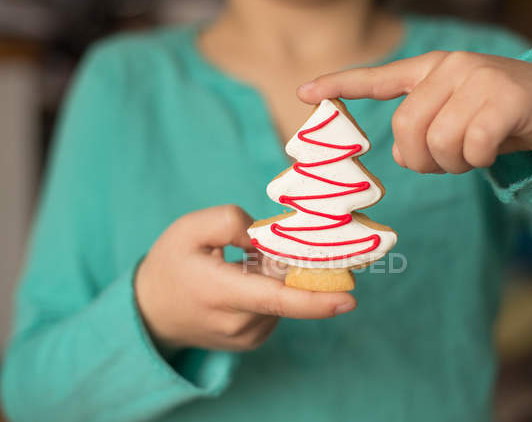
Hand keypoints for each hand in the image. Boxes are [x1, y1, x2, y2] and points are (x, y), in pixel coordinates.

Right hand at [135, 205, 356, 351]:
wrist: (151, 311)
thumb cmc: (171, 264)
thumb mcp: (189, 228)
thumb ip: (231, 222)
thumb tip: (268, 237)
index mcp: (221, 293)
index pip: (276, 299)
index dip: (317, 300)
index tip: (350, 299)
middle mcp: (238, 323)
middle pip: (286, 290)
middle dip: (290, 264)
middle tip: (261, 249)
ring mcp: (247, 336)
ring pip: (283, 296)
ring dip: (276, 276)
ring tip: (239, 267)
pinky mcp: (253, 339)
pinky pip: (277, 307)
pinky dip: (271, 288)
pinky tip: (244, 280)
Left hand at [298, 51, 531, 173]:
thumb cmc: (497, 118)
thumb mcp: (454, 120)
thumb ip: (422, 130)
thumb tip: (395, 155)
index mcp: (432, 70)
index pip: (378, 77)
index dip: (339, 85)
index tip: (303, 93)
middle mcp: (451, 67)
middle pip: (406, 128)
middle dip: (420, 160)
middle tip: (443, 163)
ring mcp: (479, 77)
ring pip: (439, 140)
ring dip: (453, 163)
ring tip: (471, 155)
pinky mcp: (507, 95)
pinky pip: (472, 145)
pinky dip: (478, 161)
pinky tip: (492, 151)